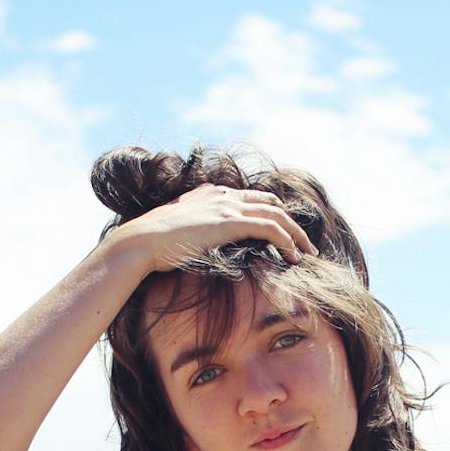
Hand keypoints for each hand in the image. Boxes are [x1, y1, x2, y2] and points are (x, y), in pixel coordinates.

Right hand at [112, 183, 316, 274]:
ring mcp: (226, 206)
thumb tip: (196, 247)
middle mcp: (222, 195)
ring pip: (276, 215)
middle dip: (291, 224)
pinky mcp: (230, 222)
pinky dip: (286, 241)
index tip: (285, 232)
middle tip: (305, 245)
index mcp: (210, 194)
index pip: (250, 198)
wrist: (142, 240)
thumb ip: (193, 232)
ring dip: (296, 235)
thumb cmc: (153, 244)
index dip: (271, 213)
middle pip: (269, 204)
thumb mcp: (176, 232)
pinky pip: (270, 228)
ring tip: (307, 253)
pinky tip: (293, 256)